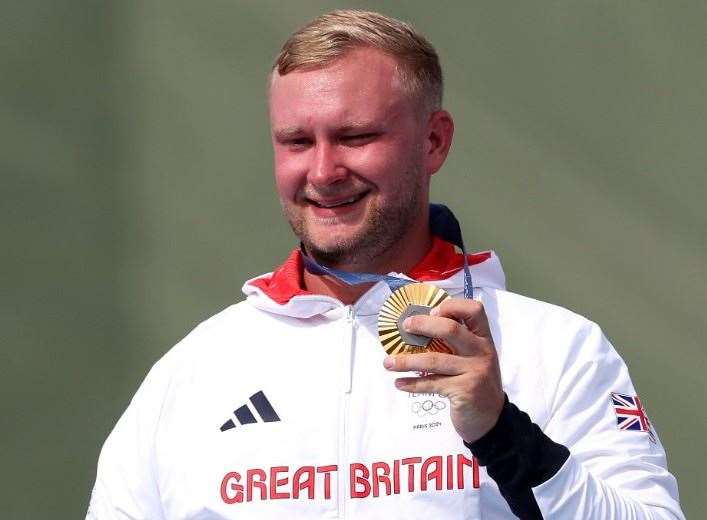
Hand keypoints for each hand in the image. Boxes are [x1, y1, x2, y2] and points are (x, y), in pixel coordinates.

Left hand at [383, 298, 504, 442]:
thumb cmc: (476, 383)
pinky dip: (412, 383)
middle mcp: (482, 351)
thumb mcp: (475, 358)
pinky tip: (399, 383)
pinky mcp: (464, 391)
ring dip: (407, 361)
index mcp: (483, 338)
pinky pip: (431, 383)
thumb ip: (457, 343)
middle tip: (404, 327)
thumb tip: (419, 326)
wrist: (491, 419)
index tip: (432, 312)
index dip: (452, 306)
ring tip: (388, 363)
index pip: (474, 310)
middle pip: (450, 329)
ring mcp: (475, 371)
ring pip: (434, 359)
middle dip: (422, 325)